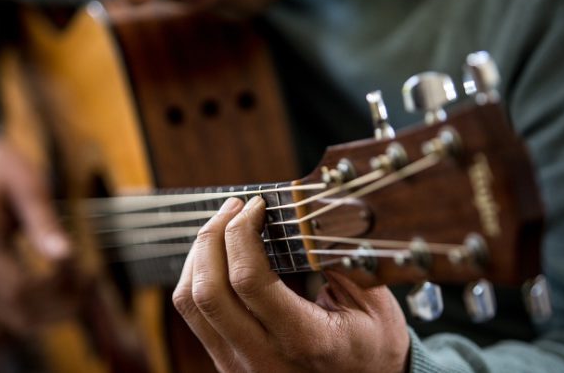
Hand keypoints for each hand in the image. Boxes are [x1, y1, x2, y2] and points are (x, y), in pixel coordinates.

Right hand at [0, 136, 88, 330]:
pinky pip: (13, 309)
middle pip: (21, 310)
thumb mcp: (29, 188)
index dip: (60, 287)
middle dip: (62, 303)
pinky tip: (67, 284)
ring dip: (55, 309)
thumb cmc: (1, 171)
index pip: (22, 287)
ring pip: (18, 317)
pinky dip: (43, 305)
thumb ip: (45, 223)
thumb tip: (67, 256)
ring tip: (85, 283)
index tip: (89, 271)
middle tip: (94, 281)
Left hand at [173, 196, 409, 372]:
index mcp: (306, 341)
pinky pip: (195, 316)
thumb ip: (338, 259)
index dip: (243, 233)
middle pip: (208, 291)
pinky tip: (217, 255)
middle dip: (213, 236)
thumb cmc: (373, 343)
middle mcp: (264, 358)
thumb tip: (302, 215)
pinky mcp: (229, 362)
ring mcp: (240, 365)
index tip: (257, 205)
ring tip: (222, 226)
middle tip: (234, 207)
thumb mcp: (372, 301)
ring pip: (191, 303)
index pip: (249, 281)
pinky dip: (197, 276)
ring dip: (199, 255)